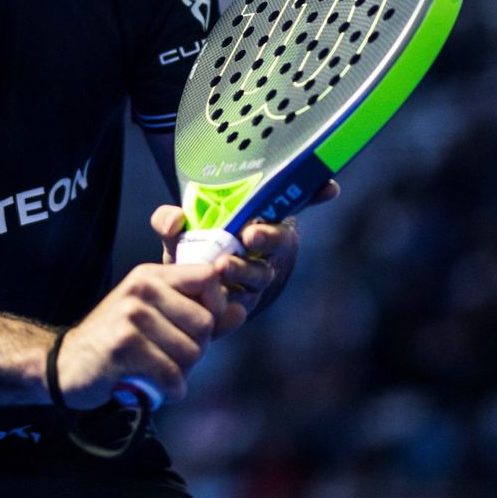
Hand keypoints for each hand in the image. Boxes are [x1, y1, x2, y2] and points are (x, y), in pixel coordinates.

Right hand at [55, 263, 222, 409]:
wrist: (66, 366)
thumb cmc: (118, 343)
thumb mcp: (158, 319)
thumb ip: (202, 315)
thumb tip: (241, 311)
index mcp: (150, 276)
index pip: (208, 278)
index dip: (215, 308)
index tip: (197, 329)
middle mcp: (140, 289)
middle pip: (204, 324)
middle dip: (196, 350)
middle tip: (171, 358)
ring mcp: (130, 316)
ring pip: (190, 353)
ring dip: (180, 374)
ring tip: (158, 372)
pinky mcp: (123, 347)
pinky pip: (171, 375)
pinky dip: (169, 391)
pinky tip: (154, 389)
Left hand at [151, 180, 335, 335]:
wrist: (177, 296)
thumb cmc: (186, 253)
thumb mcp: (174, 233)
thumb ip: (168, 220)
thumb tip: (175, 219)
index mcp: (257, 221)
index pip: (291, 203)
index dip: (314, 193)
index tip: (328, 187)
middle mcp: (264, 251)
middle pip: (279, 241)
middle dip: (269, 236)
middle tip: (251, 234)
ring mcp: (255, 281)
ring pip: (260, 276)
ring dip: (245, 270)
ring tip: (223, 266)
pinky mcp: (241, 309)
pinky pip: (239, 309)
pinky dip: (228, 309)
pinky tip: (215, 304)